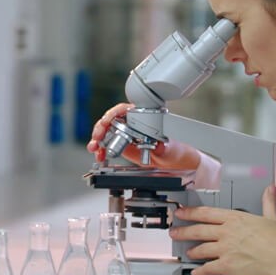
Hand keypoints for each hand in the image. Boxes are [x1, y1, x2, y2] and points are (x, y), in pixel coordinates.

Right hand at [86, 103, 200, 168]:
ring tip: (95, 149)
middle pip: (112, 120)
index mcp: (146, 117)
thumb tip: (158, 145)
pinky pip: (110, 144)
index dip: (113, 114)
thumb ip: (164, 148)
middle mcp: (135, 123)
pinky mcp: (126, 146)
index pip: (125, 110)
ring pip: (108, 132)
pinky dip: (102, 149)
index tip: (107, 122)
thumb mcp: (172, 150)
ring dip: (98, 140)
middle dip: (101, 129)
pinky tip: (100, 155)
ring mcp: (129, 134)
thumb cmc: (179, 151)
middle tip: (96, 139)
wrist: (180, 165)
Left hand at [169, 184, 275, 274]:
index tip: (181, 212)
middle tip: (174, 232)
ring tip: (188, 252)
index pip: (206, 213)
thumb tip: (270, 189)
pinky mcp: (226, 265)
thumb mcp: (271, 217)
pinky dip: (201, 271)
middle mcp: (226, 232)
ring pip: (201, 249)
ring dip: (192, 251)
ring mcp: (224, 248)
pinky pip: (208, 268)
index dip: (190, 213)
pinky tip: (197, 273)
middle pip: (198, 230)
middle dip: (183, 231)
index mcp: (235, 219)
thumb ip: (267, 202)